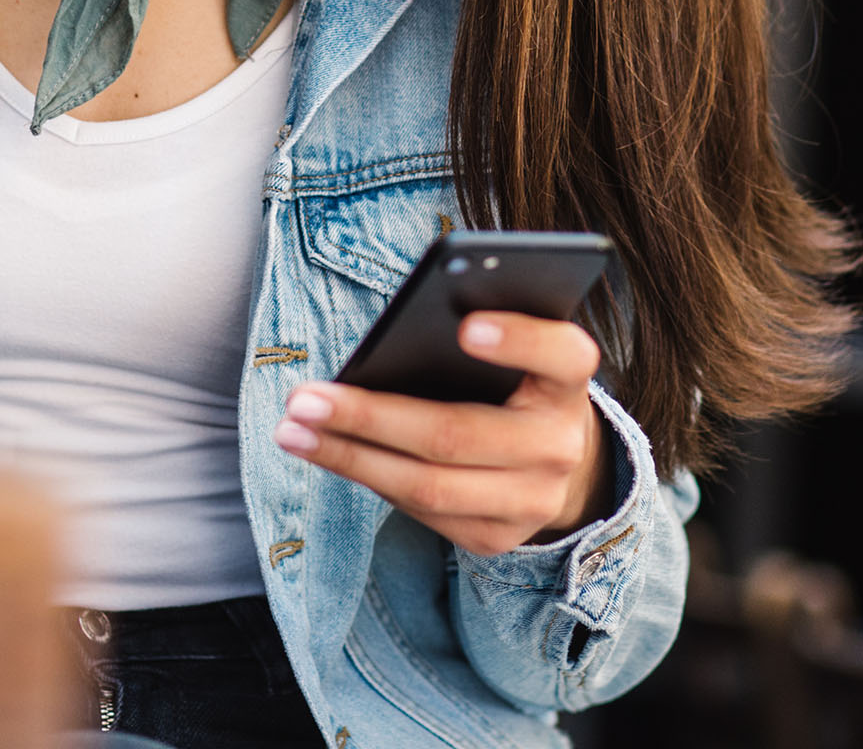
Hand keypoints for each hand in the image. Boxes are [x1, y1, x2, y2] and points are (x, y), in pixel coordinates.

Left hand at [273, 312, 611, 555]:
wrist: (555, 461)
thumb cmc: (509, 382)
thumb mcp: (509, 353)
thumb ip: (472, 336)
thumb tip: (387, 342)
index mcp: (568, 383)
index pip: (563, 355)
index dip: (519, 339)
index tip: (466, 326)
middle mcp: (560, 445)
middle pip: (457, 435)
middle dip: (369, 417)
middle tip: (305, 397)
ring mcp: (533, 501)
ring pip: (428, 486)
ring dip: (349, 458)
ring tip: (294, 430)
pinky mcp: (498, 537)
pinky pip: (421, 512)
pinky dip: (369, 479)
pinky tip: (327, 454)